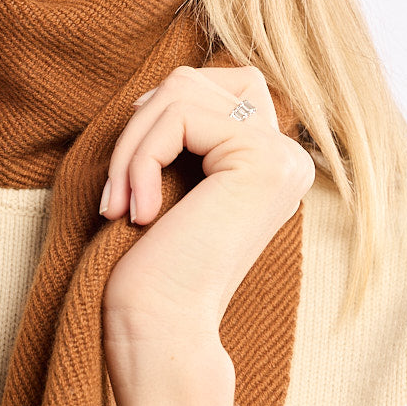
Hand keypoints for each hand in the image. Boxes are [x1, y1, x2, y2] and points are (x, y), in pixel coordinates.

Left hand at [100, 65, 312, 405]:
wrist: (160, 329)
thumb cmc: (152, 267)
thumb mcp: (171, 181)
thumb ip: (186, 129)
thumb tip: (177, 76)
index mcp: (271, 163)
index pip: (214, 85)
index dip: (159, 114)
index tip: (133, 173)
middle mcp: (288, 156)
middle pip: (196, 79)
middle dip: (140, 125)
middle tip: (118, 190)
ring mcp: (281, 155)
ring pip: (180, 91)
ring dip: (130, 146)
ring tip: (120, 203)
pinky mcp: (260, 159)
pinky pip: (179, 116)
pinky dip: (138, 160)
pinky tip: (136, 214)